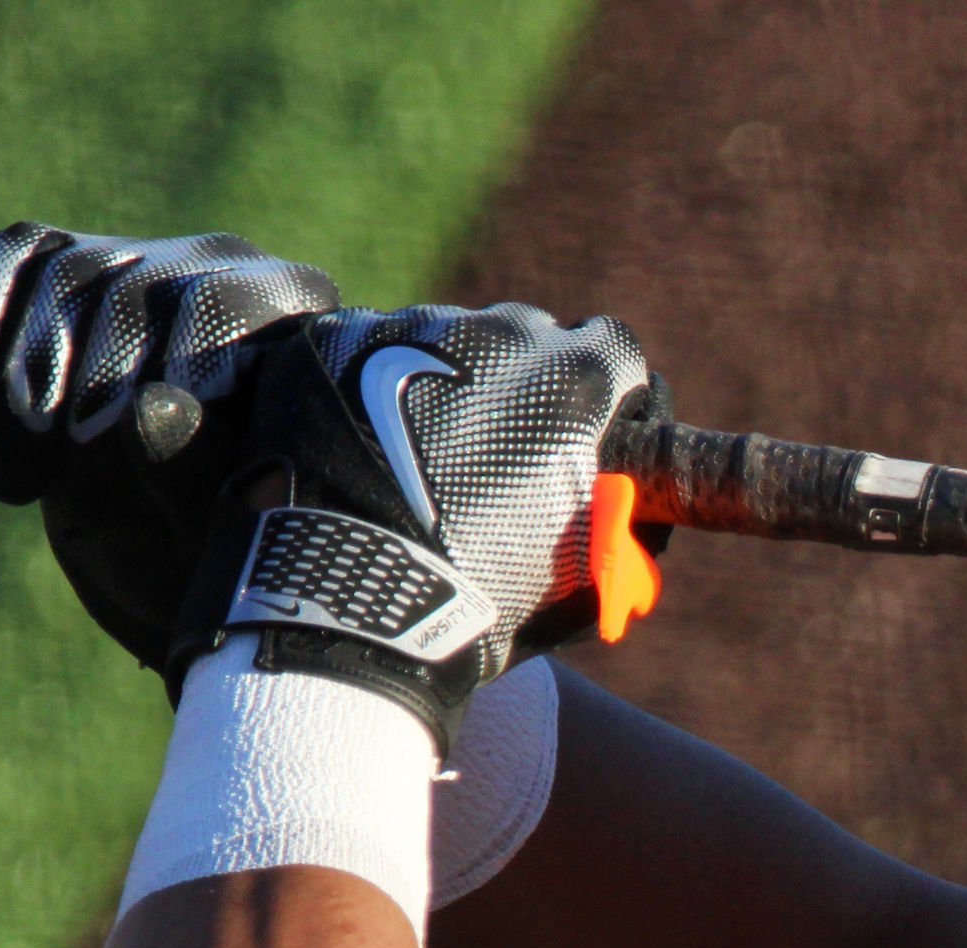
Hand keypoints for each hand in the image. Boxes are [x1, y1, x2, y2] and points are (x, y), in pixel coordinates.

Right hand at [0, 223, 342, 671]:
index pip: (217, 305)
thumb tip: (150, 406)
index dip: (149, 369)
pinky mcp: (76, 281)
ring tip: (11, 485)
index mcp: (298, 332)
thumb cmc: (237, 561)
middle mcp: (233, 279)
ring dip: (17, 378)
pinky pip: (16, 260)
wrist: (188, 569)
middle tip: (52, 490)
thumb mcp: (228, 542)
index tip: (102, 446)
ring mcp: (152, 269)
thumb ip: (203, 475)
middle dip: (74, 385)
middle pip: (129, 285)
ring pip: (65, 274)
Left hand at [186, 303, 671, 748]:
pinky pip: (367, 344)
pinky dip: (370, 383)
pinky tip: (363, 443)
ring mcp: (411, 326)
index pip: (614, 349)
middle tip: (498, 450)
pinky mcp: (335, 337)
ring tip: (420, 454)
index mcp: (575, 381)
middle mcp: (500, 335)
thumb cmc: (483, 599)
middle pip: (527, 335)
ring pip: (446, 336)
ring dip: (446, 379)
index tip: (585, 428)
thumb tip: (632, 509)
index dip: (604, 391)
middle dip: (522, 382)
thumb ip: (616, 519)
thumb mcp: (584, 570)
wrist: (352, 602)